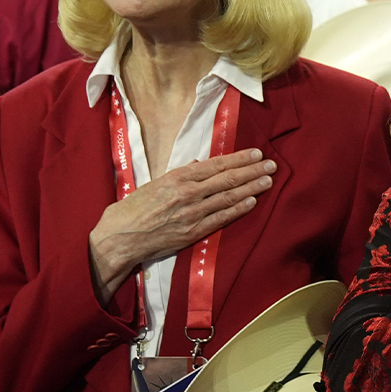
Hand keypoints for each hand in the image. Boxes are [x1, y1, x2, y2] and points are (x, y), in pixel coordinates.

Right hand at [87, 149, 275, 303]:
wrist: (119, 238)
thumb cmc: (132, 209)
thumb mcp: (154, 184)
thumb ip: (178, 175)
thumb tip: (198, 165)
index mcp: (177, 178)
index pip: (216, 165)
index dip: (239, 159)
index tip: (256, 153)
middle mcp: (187, 193)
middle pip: (227, 179)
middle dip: (252, 171)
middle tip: (272, 164)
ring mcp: (192, 214)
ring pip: (228, 198)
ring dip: (251, 188)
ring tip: (269, 181)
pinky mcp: (193, 232)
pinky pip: (221, 219)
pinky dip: (238, 210)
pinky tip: (253, 202)